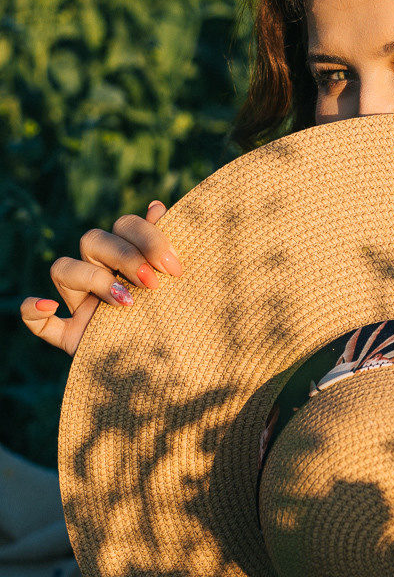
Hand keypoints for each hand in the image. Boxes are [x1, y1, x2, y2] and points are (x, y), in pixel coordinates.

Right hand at [20, 200, 182, 356]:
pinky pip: (35, 318)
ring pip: (63, 268)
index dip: (148, 237)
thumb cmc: (178, 323)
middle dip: (125, 256)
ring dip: (92, 279)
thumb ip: (165, 249)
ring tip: (126, 303)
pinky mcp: (68, 335)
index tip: (174, 267)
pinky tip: (49, 307)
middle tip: (153, 284)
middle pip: (93, 239)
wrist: (171, 369)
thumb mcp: (178, 288)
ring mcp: (80, 304)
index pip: (125, 226)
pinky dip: (33, 310)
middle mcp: (100, 274)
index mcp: (127, 257)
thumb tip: (157, 206)